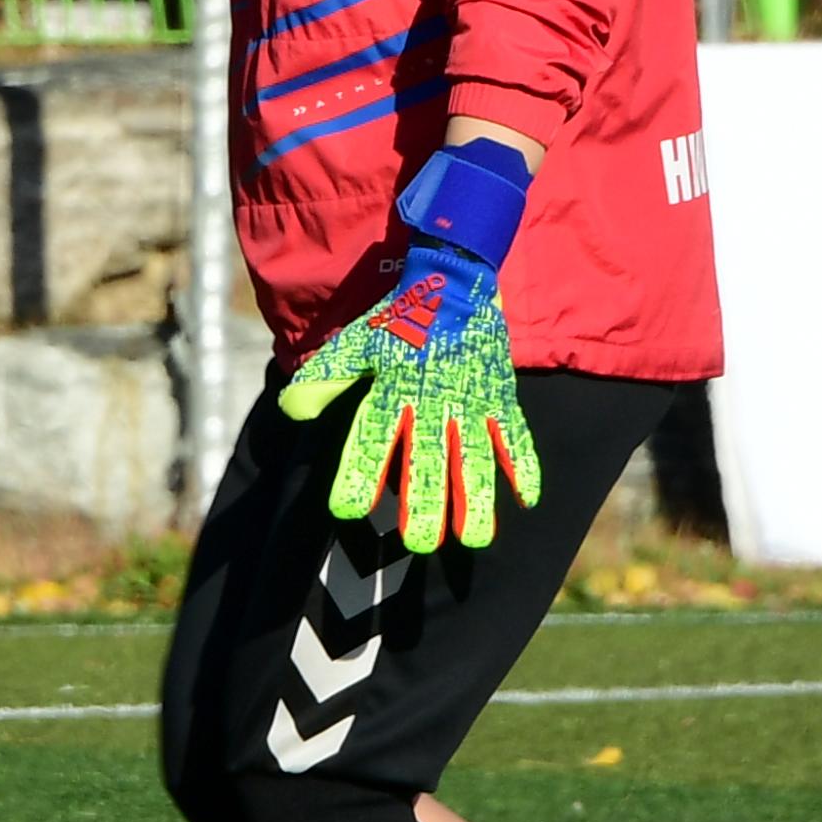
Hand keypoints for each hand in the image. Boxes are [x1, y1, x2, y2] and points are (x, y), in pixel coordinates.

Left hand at [277, 137, 542, 553]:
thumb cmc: (400, 319)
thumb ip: (325, 378)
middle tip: (417, 544)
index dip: (358, 472)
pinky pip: (515, 435)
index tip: (346, 508)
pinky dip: (525, 465)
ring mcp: (471, 400)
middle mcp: (431, 399)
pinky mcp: (500, 396)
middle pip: (426, 458)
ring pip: (474, 458)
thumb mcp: (355, 343)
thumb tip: (291, 410)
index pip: (371, 436)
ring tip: (473, 540)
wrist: (454, 277)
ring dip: (475, 499)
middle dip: (423, 501)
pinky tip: (529, 500)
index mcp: (393, 387)